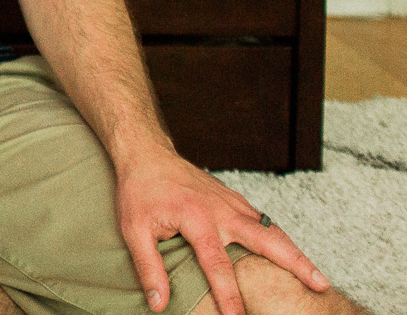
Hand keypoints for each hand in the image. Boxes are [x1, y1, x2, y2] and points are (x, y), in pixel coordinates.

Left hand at [115, 149, 329, 314]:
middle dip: (295, 264)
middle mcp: (222, 210)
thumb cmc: (140, 191)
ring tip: (318, 279)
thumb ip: (148, 266)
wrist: (147, 154)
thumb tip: (159, 303)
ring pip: (271, 229)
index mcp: (197, 219)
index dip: (229, 295)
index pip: (218, 264)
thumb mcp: (133, 229)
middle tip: (320, 285)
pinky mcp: (235, 200)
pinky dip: (281, 239)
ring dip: (295, 253)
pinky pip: (263, 221)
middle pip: (266, 240)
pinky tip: (290, 255)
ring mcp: (232, 203)